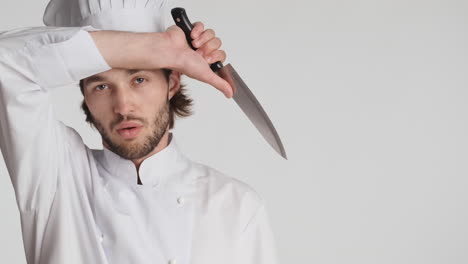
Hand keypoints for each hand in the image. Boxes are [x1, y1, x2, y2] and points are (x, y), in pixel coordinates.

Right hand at [90, 28, 232, 97]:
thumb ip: (219, 84)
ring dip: (202, 39)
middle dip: (208, 48)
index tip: (206, 59)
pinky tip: (191, 36)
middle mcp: (203, 50)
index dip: (215, 56)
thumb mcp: (206, 76)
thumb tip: (230, 94)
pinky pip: (202, 25)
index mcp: (207, 61)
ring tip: (193, 45)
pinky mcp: (192, 30)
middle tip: (198, 53)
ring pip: (211, 34)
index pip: (221, 54)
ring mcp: (198, 40)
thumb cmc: (183, 63)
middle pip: (217, 43)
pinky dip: (197, 30)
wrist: (170, 50)